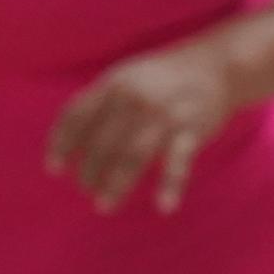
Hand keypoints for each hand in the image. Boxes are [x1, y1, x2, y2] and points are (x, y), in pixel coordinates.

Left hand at [46, 44, 238, 214]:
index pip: (77, 117)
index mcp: (114, 84)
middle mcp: (136, 99)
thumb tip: (69, 138)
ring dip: (116, 184)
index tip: (55, 169)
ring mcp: (165, 115)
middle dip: (90, 171)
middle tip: (87, 190)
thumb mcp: (125, 77)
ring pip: (133, 156)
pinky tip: (164, 207)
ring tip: (104, 206)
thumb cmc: (163, 76)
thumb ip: (99, 101)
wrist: (218, 65)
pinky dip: (171, 185)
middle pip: (103, 143)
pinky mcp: (192, 129)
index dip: (62, 145)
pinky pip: (178, 162)